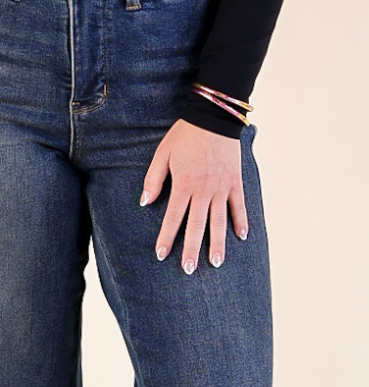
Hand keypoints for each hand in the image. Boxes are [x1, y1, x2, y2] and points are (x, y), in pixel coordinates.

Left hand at [140, 119, 248, 273]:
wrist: (215, 116)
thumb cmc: (185, 136)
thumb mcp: (162, 154)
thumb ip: (153, 180)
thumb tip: (145, 202)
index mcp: (184, 185)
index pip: (173, 217)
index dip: (167, 237)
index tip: (162, 255)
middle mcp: (204, 190)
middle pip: (197, 225)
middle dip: (192, 249)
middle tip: (189, 270)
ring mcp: (222, 187)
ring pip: (220, 220)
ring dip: (217, 243)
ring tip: (216, 263)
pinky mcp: (236, 181)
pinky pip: (239, 205)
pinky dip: (241, 221)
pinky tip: (241, 238)